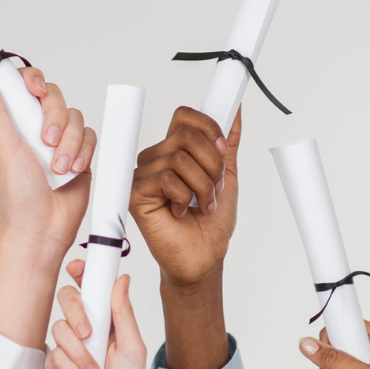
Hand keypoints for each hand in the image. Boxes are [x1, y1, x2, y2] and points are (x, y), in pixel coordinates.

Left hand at [0, 68, 95, 255]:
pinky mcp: (80, 153)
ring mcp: (60, 140)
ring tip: (57, 167)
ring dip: (68, 143)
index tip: (34, 90)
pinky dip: (83, 152)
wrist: (43, 226)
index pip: (22, 86)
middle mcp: (36, 128)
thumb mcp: (2, 149)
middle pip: (53, 96)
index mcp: (13, 123)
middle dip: (54, 117)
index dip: (31, 80)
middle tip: (46, 141)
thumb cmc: (17, 195)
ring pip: (75, 117)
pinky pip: (90, 136)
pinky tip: (72, 170)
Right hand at [46, 273, 146, 368]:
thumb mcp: (132, 348)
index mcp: (108, 319)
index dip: (82, 273)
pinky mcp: (54, 363)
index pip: (91, 288)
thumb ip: (123, 314)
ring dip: (79, 352)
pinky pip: (55, 353)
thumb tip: (122, 280)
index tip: (78, 267)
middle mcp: (86, 328)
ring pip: (60, 327)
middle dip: (76, 311)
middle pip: (68, 298)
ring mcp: (68, 345)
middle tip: (89, 331)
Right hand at [130, 106, 238, 287]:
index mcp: (173, 151)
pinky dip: (184, 198)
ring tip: (201, 205)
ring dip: (202, 186)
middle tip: (215, 188)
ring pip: (179, 159)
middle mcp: (155, 160)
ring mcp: (143, 176)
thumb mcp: (227, 176)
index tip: (223, 150)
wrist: (203, 258)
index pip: (184, 116)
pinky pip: (166, 179)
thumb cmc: (210, 225)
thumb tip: (235, 110)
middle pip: (185, 136)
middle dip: (212, 164)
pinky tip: (181, 213)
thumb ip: (228, 144)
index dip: (208, 127)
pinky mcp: (135, 194)